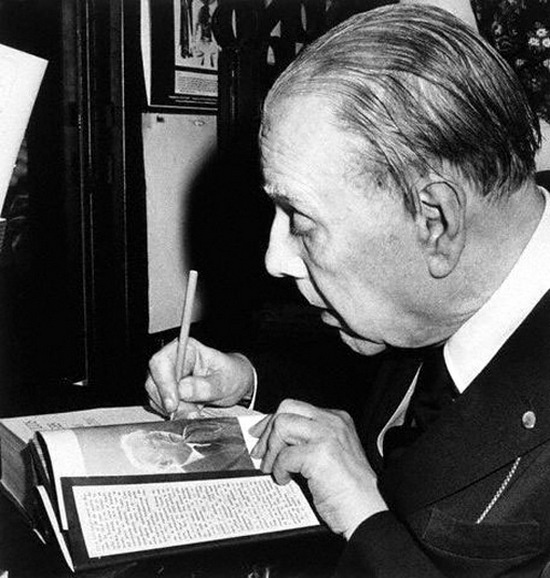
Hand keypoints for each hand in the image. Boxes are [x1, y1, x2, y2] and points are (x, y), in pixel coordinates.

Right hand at [145, 337, 255, 417]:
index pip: (161, 362)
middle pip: (153, 381)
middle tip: (189, 412)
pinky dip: (173, 412)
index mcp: (186, 349)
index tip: (173, 403)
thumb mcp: (225, 381)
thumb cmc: (231, 375)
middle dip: (168, 401)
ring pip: (155, 395)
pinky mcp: (168, 391)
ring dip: (172, 409)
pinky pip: (160, 404)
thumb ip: (205, 386)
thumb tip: (183, 390)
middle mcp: (173, 361)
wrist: (235, 384)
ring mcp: (169, 376)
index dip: (163, 383)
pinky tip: (189, 411)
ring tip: (194, 411)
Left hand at [250, 399, 387, 538]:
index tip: (259, 434)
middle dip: (268, 430)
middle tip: (261, 452)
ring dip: (272, 450)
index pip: (295, 407)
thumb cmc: (348, 489)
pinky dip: (279, 470)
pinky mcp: (320, 454)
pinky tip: (286, 480)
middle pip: (286, 408)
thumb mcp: (329, 453)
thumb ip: (307, 439)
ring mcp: (327, 436)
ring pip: (282, 425)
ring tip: (274, 469)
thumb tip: (274, 437)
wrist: (366, 512)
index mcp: (336, 419)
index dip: (272, 421)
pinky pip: (284, 455)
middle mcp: (332, 422)